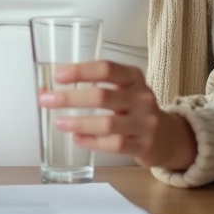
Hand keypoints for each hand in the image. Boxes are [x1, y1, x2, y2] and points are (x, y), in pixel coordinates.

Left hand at [38, 61, 196, 171]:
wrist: (169, 137)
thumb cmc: (134, 110)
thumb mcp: (121, 91)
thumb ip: (91, 87)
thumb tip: (45, 90)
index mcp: (133, 78)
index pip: (106, 68)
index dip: (81, 71)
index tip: (58, 75)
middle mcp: (142, 97)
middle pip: (102, 96)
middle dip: (71, 98)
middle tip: (47, 100)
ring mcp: (145, 122)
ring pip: (108, 123)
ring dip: (79, 122)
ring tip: (59, 123)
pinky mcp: (145, 146)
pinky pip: (115, 144)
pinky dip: (93, 142)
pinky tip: (77, 139)